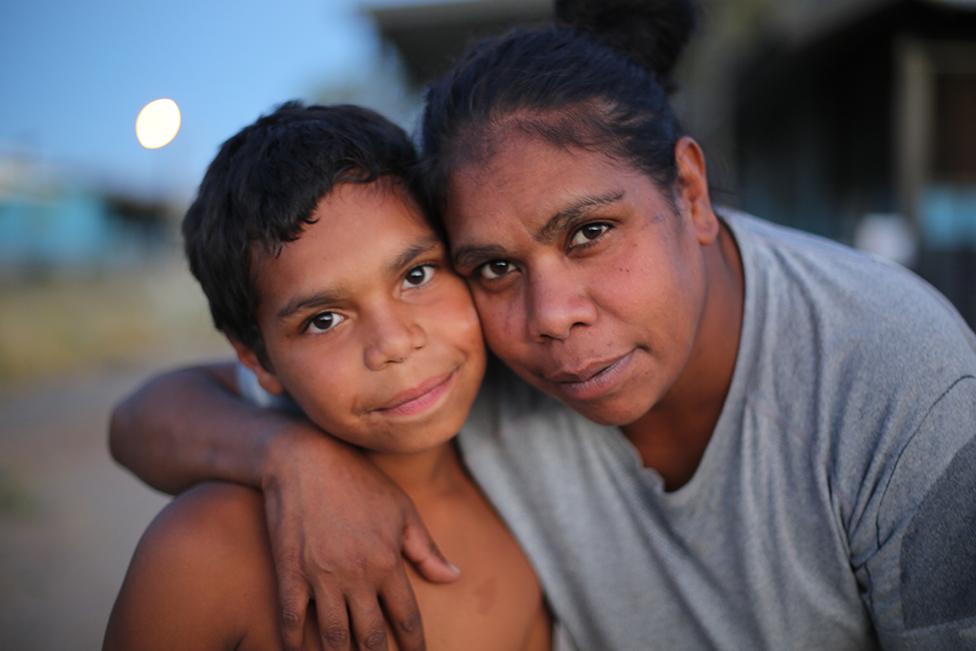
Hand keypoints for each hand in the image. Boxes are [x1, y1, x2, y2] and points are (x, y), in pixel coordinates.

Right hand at [261, 422, 459, 649]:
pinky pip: (292, 621)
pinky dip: (295, 645)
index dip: (414, 646)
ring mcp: (321, 576)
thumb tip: (454, 577)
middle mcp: (357, 575)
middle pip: (372, 637)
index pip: (406, 618)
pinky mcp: (289, 572)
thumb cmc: (359, 480)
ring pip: (335, 637)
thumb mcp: (401, 509)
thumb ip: (427, 549)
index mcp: (388, 561)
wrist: (305, 458)